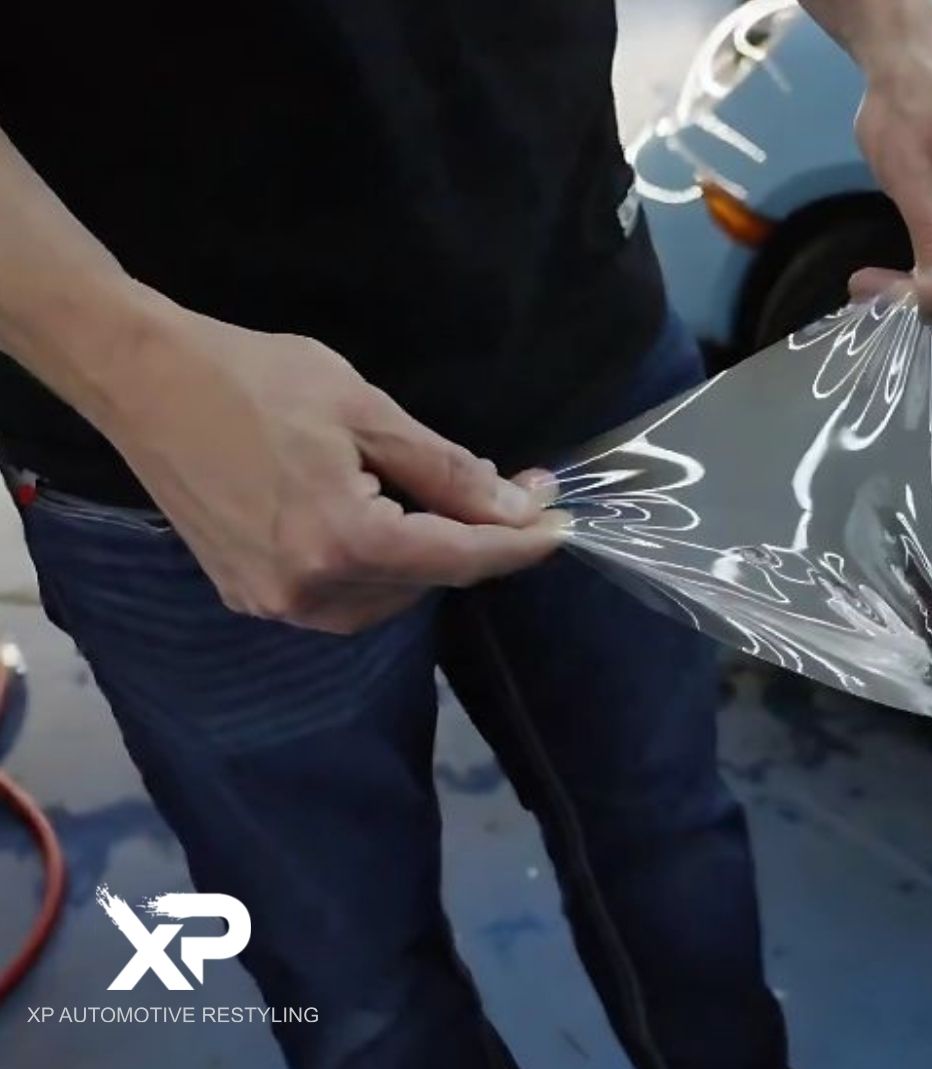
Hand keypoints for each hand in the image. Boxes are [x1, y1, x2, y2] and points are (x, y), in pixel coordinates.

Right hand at [98, 297, 563, 632]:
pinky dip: (380, 566)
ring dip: (427, 556)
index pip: (460, 558)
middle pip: (429, 581)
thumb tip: (515, 507)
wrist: (141, 381)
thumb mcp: (366, 411)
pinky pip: (344, 598)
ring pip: (390, 597)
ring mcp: (273, 602)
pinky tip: (386, 520)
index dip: (521, 544)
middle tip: (514, 490)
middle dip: (477, 539)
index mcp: (341, 543)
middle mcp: (308, 590)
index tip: (566, 524)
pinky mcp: (249, 597)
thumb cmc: (253, 379)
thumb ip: (447, 471)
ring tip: (439, 499)